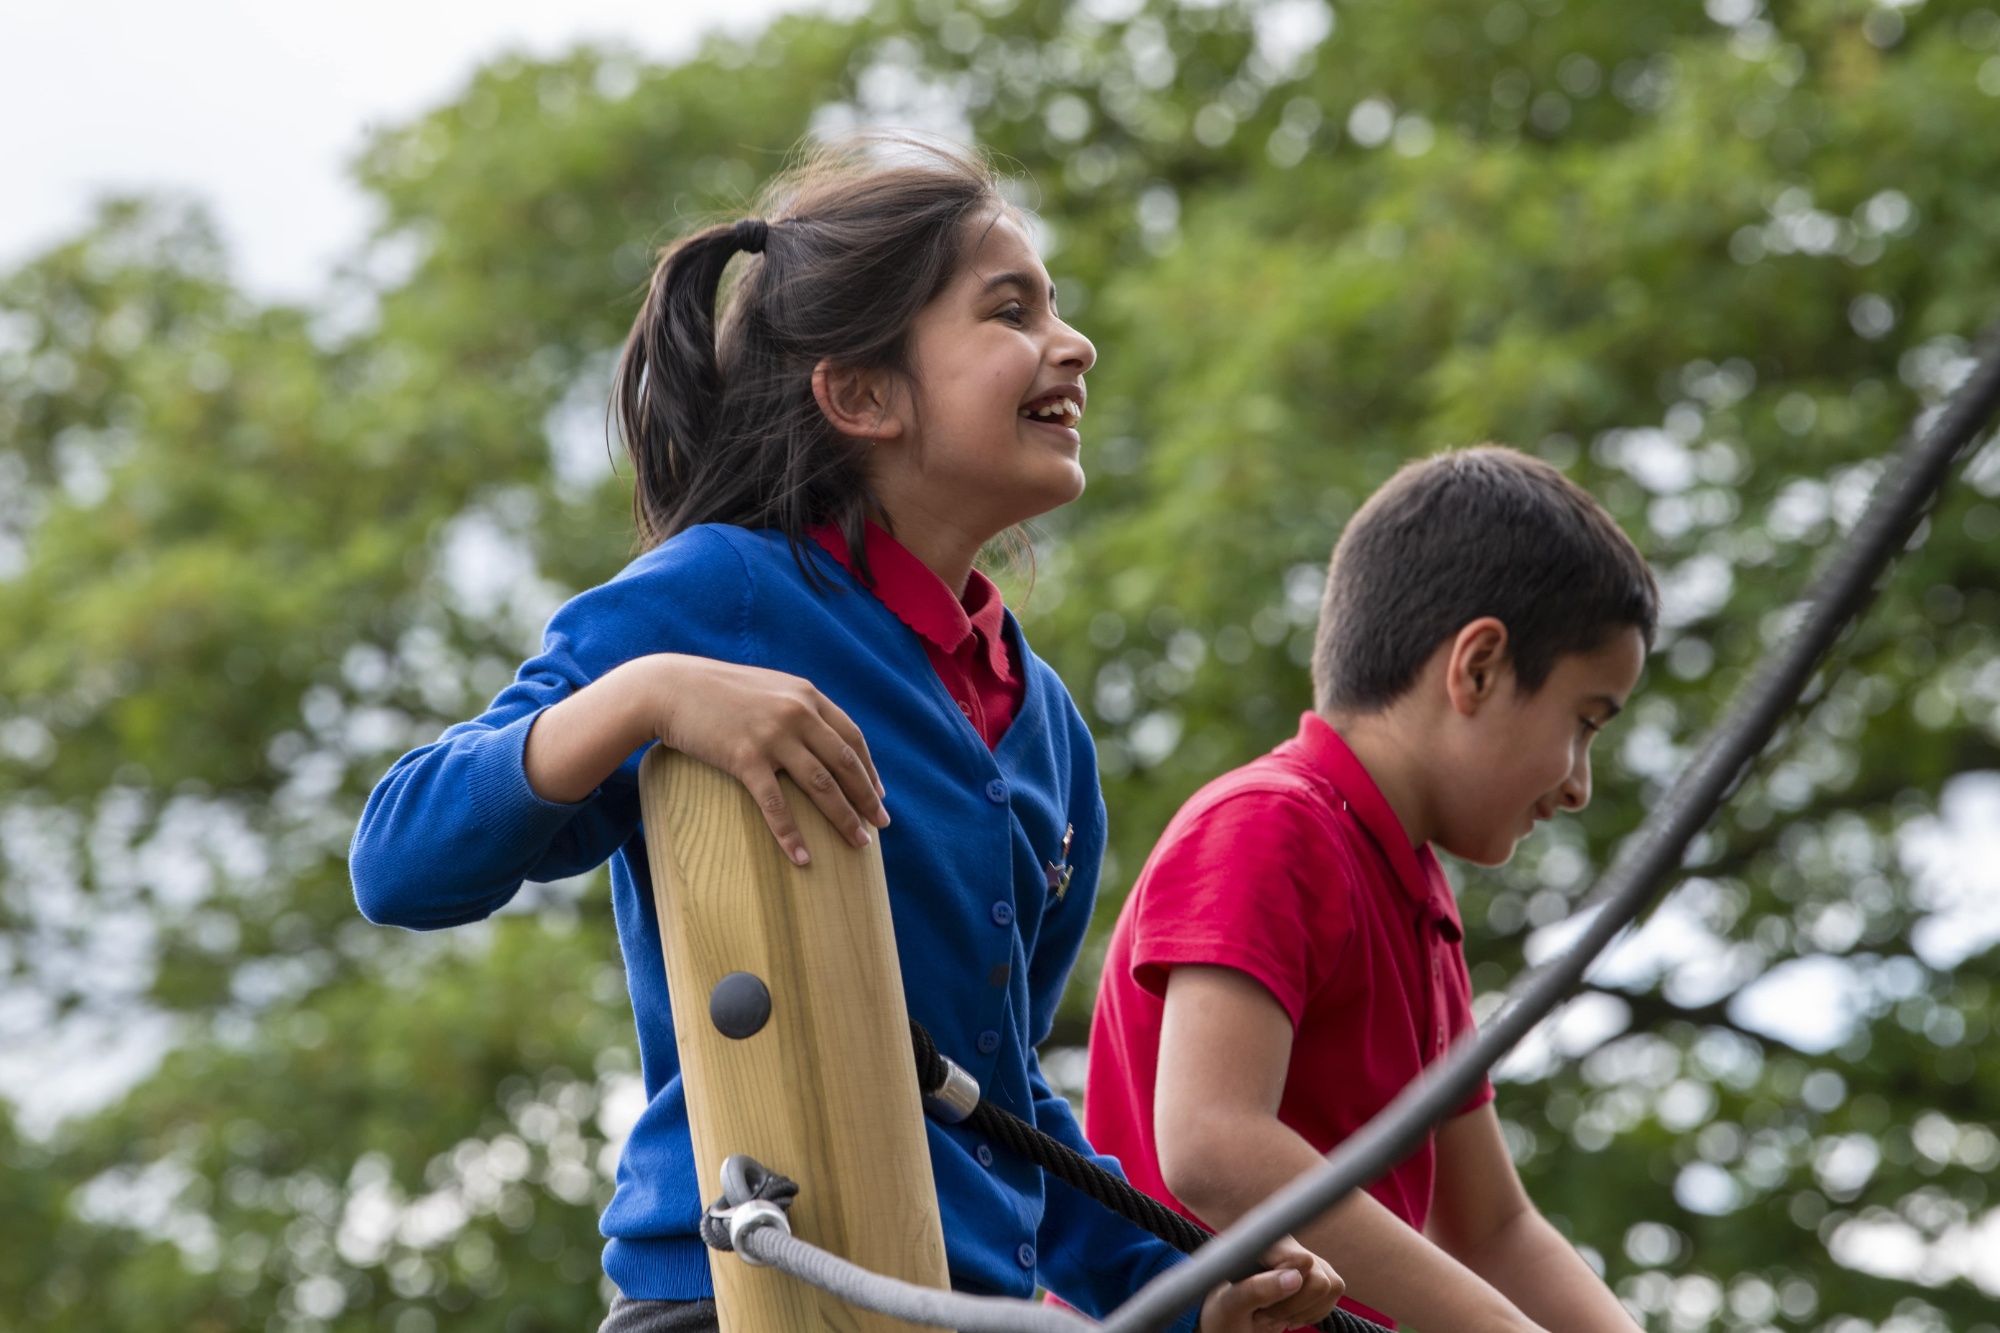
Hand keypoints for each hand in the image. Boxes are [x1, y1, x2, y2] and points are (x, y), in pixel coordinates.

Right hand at [645, 656, 888, 864]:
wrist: (669, 688)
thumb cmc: (717, 692)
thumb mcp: (768, 689)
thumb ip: (795, 707)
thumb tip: (819, 738)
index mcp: (806, 696)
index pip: (852, 738)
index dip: (869, 770)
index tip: (879, 796)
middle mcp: (797, 713)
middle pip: (844, 764)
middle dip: (867, 799)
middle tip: (881, 827)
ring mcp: (772, 735)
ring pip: (821, 785)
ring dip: (844, 819)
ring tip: (860, 844)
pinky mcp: (745, 758)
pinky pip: (776, 804)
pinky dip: (792, 835)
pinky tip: (804, 858)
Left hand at [1197, 1238, 1343, 1332]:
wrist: (1230, 1320)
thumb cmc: (1224, 1311)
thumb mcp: (1230, 1304)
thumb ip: (1256, 1289)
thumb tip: (1296, 1277)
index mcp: (1262, 1242)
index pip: (1300, 1261)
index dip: (1287, 1290)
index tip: (1261, 1306)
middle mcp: (1287, 1244)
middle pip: (1320, 1281)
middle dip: (1295, 1307)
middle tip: (1266, 1313)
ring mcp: (1306, 1257)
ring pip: (1332, 1286)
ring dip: (1304, 1311)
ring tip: (1275, 1313)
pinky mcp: (1318, 1272)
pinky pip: (1335, 1293)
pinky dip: (1313, 1313)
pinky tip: (1289, 1313)